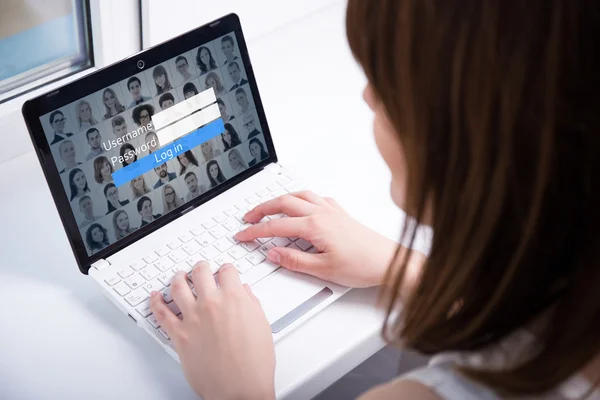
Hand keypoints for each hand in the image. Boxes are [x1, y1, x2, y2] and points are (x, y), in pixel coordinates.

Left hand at [150, 263, 274, 399]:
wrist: (240, 389)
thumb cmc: (254, 363)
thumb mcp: (262, 326)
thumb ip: (251, 304)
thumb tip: (245, 293)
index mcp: (235, 298)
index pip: (228, 271)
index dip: (227, 269)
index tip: (226, 271)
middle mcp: (211, 304)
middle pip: (201, 272)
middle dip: (202, 267)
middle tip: (202, 268)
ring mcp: (193, 318)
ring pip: (178, 286)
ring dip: (178, 277)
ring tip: (179, 276)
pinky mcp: (179, 335)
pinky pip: (161, 313)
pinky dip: (156, 301)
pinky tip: (155, 296)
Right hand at [235, 191, 399, 287]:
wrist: (388, 260)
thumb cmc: (363, 265)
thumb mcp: (323, 270)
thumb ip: (294, 260)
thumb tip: (273, 253)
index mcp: (314, 226)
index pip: (276, 226)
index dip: (255, 231)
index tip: (242, 235)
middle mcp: (322, 213)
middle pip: (283, 203)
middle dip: (262, 209)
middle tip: (248, 218)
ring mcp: (332, 210)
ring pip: (299, 195)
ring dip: (280, 199)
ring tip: (268, 208)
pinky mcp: (340, 213)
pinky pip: (316, 198)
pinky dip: (302, 198)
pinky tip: (301, 205)